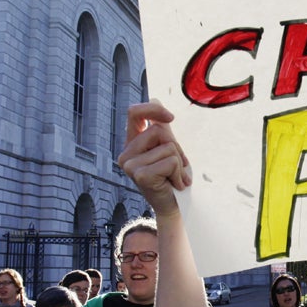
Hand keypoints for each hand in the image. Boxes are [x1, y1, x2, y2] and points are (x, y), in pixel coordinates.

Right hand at [118, 101, 191, 216]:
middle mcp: (126, 153)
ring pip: (167, 146)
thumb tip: (154, 98)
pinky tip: (175, 185)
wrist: (174, 208)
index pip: (134, 113)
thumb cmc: (172, 178)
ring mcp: (130, 164)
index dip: (152, 109)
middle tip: (177, 167)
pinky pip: (170, 161)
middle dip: (176, 147)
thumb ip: (161, 129)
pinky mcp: (140, 175)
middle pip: (159, 130)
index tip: (170, 117)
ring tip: (175, 177)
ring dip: (179, 163)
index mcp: (131, 143)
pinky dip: (179, 173)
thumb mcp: (167, 150)